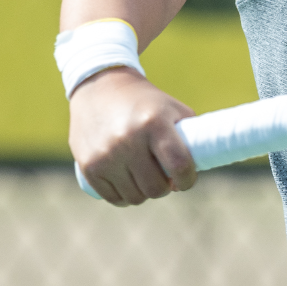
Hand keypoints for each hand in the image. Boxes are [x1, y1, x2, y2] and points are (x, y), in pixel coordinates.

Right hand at [68, 67, 197, 205]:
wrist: (99, 87)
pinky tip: (127, 183)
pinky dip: (124, 196)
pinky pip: (114, 198)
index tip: (185, 179)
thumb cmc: (145, 103)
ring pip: (135, 197)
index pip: (179, 165)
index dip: (187, 179)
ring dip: (144, 193)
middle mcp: (128, 140)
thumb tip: (197, 170)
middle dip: (165, 187)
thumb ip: (191, 137)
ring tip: (144, 177)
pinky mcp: (88, 166)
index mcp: (154, 123)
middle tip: (163, 177)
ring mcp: (106, 155)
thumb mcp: (172, 109)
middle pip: (156, 188)